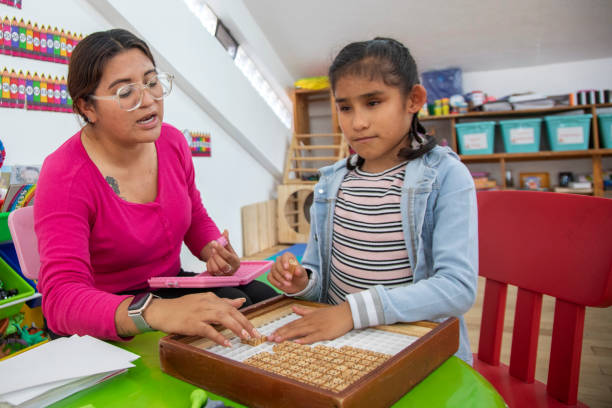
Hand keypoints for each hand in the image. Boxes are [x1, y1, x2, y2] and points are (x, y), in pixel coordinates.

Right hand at [144, 292, 259, 346]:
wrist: (161, 311)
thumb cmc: (182, 308)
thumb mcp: (204, 301)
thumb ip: (223, 302)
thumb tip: (241, 301)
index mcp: (211, 298)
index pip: (232, 307)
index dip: (245, 318)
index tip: (255, 329)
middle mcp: (208, 303)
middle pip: (231, 312)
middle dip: (245, 323)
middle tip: (255, 335)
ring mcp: (200, 312)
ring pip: (222, 318)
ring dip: (235, 327)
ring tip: (245, 337)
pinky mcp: (192, 323)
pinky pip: (208, 329)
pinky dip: (219, 336)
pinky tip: (227, 343)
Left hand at [204, 230, 239, 275]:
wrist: (225, 264)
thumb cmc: (227, 255)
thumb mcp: (228, 248)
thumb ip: (226, 240)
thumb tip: (225, 231)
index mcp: (236, 261)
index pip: (228, 256)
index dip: (220, 249)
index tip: (213, 242)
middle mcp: (232, 269)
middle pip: (223, 265)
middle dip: (216, 256)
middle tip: (212, 249)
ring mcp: (225, 275)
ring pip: (217, 269)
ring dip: (212, 260)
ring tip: (212, 254)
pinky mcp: (218, 277)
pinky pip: (211, 271)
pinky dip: (209, 264)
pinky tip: (210, 260)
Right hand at [267, 253, 308, 293]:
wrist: (297, 285)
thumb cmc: (299, 277)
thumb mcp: (302, 275)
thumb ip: (300, 272)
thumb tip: (297, 271)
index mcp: (289, 257)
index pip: (285, 256)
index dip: (285, 261)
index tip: (287, 268)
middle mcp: (280, 261)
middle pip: (277, 264)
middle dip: (283, 272)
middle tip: (289, 278)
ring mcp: (275, 268)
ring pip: (273, 271)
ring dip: (280, 278)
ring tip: (288, 284)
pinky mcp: (271, 275)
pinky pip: (270, 277)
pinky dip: (275, 281)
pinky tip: (281, 285)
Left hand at [268, 302, 353, 343]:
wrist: (346, 313)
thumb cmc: (332, 313)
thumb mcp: (316, 311)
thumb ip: (304, 311)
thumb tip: (293, 308)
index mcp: (307, 318)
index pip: (291, 324)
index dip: (281, 329)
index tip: (271, 334)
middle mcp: (310, 322)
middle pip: (292, 328)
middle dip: (280, 333)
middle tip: (269, 339)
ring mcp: (317, 327)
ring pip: (299, 332)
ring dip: (288, 336)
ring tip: (278, 340)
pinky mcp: (324, 333)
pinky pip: (313, 337)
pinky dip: (305, 340)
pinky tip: (297, 342)